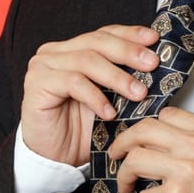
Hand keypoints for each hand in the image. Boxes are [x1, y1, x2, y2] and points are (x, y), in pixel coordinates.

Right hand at [20, 25, 159, 165]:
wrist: (54, 158)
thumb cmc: (80, 130)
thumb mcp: (109, 100)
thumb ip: (124, 81)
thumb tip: (156, 68)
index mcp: (72, 50)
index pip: (103, 34)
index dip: (129, 35)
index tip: (154, 39)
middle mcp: (55, 53)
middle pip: (96, 42)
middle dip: (127, 52)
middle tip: (152, 63)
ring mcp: (43, 66)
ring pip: (86, 60)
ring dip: (116, 77)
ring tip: (138, 93)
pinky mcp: (36, 83)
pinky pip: (73, 82)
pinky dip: (95, 96)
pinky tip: (110, 112)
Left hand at [109, 107, 193, 192]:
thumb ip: (192, 136)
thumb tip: (152, 134)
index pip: (167, 115)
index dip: (146, 127)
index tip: (136, 137)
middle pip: (145, 130)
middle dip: (122, 142)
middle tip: (116, 153)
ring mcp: (187, 171)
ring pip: (135, 160)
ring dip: (124, 175)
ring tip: (126, 185)